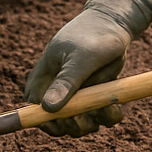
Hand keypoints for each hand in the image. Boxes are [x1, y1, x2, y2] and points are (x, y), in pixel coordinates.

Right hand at [24, 0, 151, 136]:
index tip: (64, 125)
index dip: (47, 122)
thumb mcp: (81, 58)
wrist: (116, 25)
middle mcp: (57, 89)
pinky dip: (108, 117)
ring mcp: (76, 94)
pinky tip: (115, 109)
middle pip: (57, 121)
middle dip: (73, 125)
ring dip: (93, 123)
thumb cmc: (94, 36)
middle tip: (89, 120)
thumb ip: (66, 82)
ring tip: (108, 108)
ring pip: (79, 122)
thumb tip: (47, 108)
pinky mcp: (93, 96)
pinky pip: (98, 116)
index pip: (35, 109)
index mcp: (44, 78)